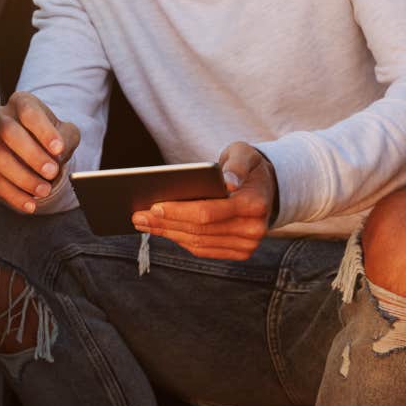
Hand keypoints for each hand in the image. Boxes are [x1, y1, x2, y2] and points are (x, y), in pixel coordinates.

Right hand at [0, 91, 79, 213]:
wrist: (33, 145)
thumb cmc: (50, 136)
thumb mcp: (66, 132)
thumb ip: (66, 138)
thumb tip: (57, 154)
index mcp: (22, 102)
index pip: (31, 113)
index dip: (45, 132)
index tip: (59, 150)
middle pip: (9, 132)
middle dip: (32, 155)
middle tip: (52, 173)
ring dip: (21, 178)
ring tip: (44, 191)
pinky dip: (12, 194)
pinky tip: (29, 205)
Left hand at [132, 142, 274, 260]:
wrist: (267, 187)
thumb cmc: (248, 166)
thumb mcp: (245, 153)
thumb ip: (236, 164)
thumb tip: (228, 181)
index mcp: (255, 203)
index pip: (209, 212)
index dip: (179, 211)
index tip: (154, 206)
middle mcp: (253, 229)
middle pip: (200, 230)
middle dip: (165, 223)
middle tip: (138, 216)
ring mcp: (247, 245)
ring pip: (198, 243)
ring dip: (168, 233)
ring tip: (144, 223)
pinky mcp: (239, 252)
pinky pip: (203, 249)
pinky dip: (180, 240)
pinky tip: (162, 230)